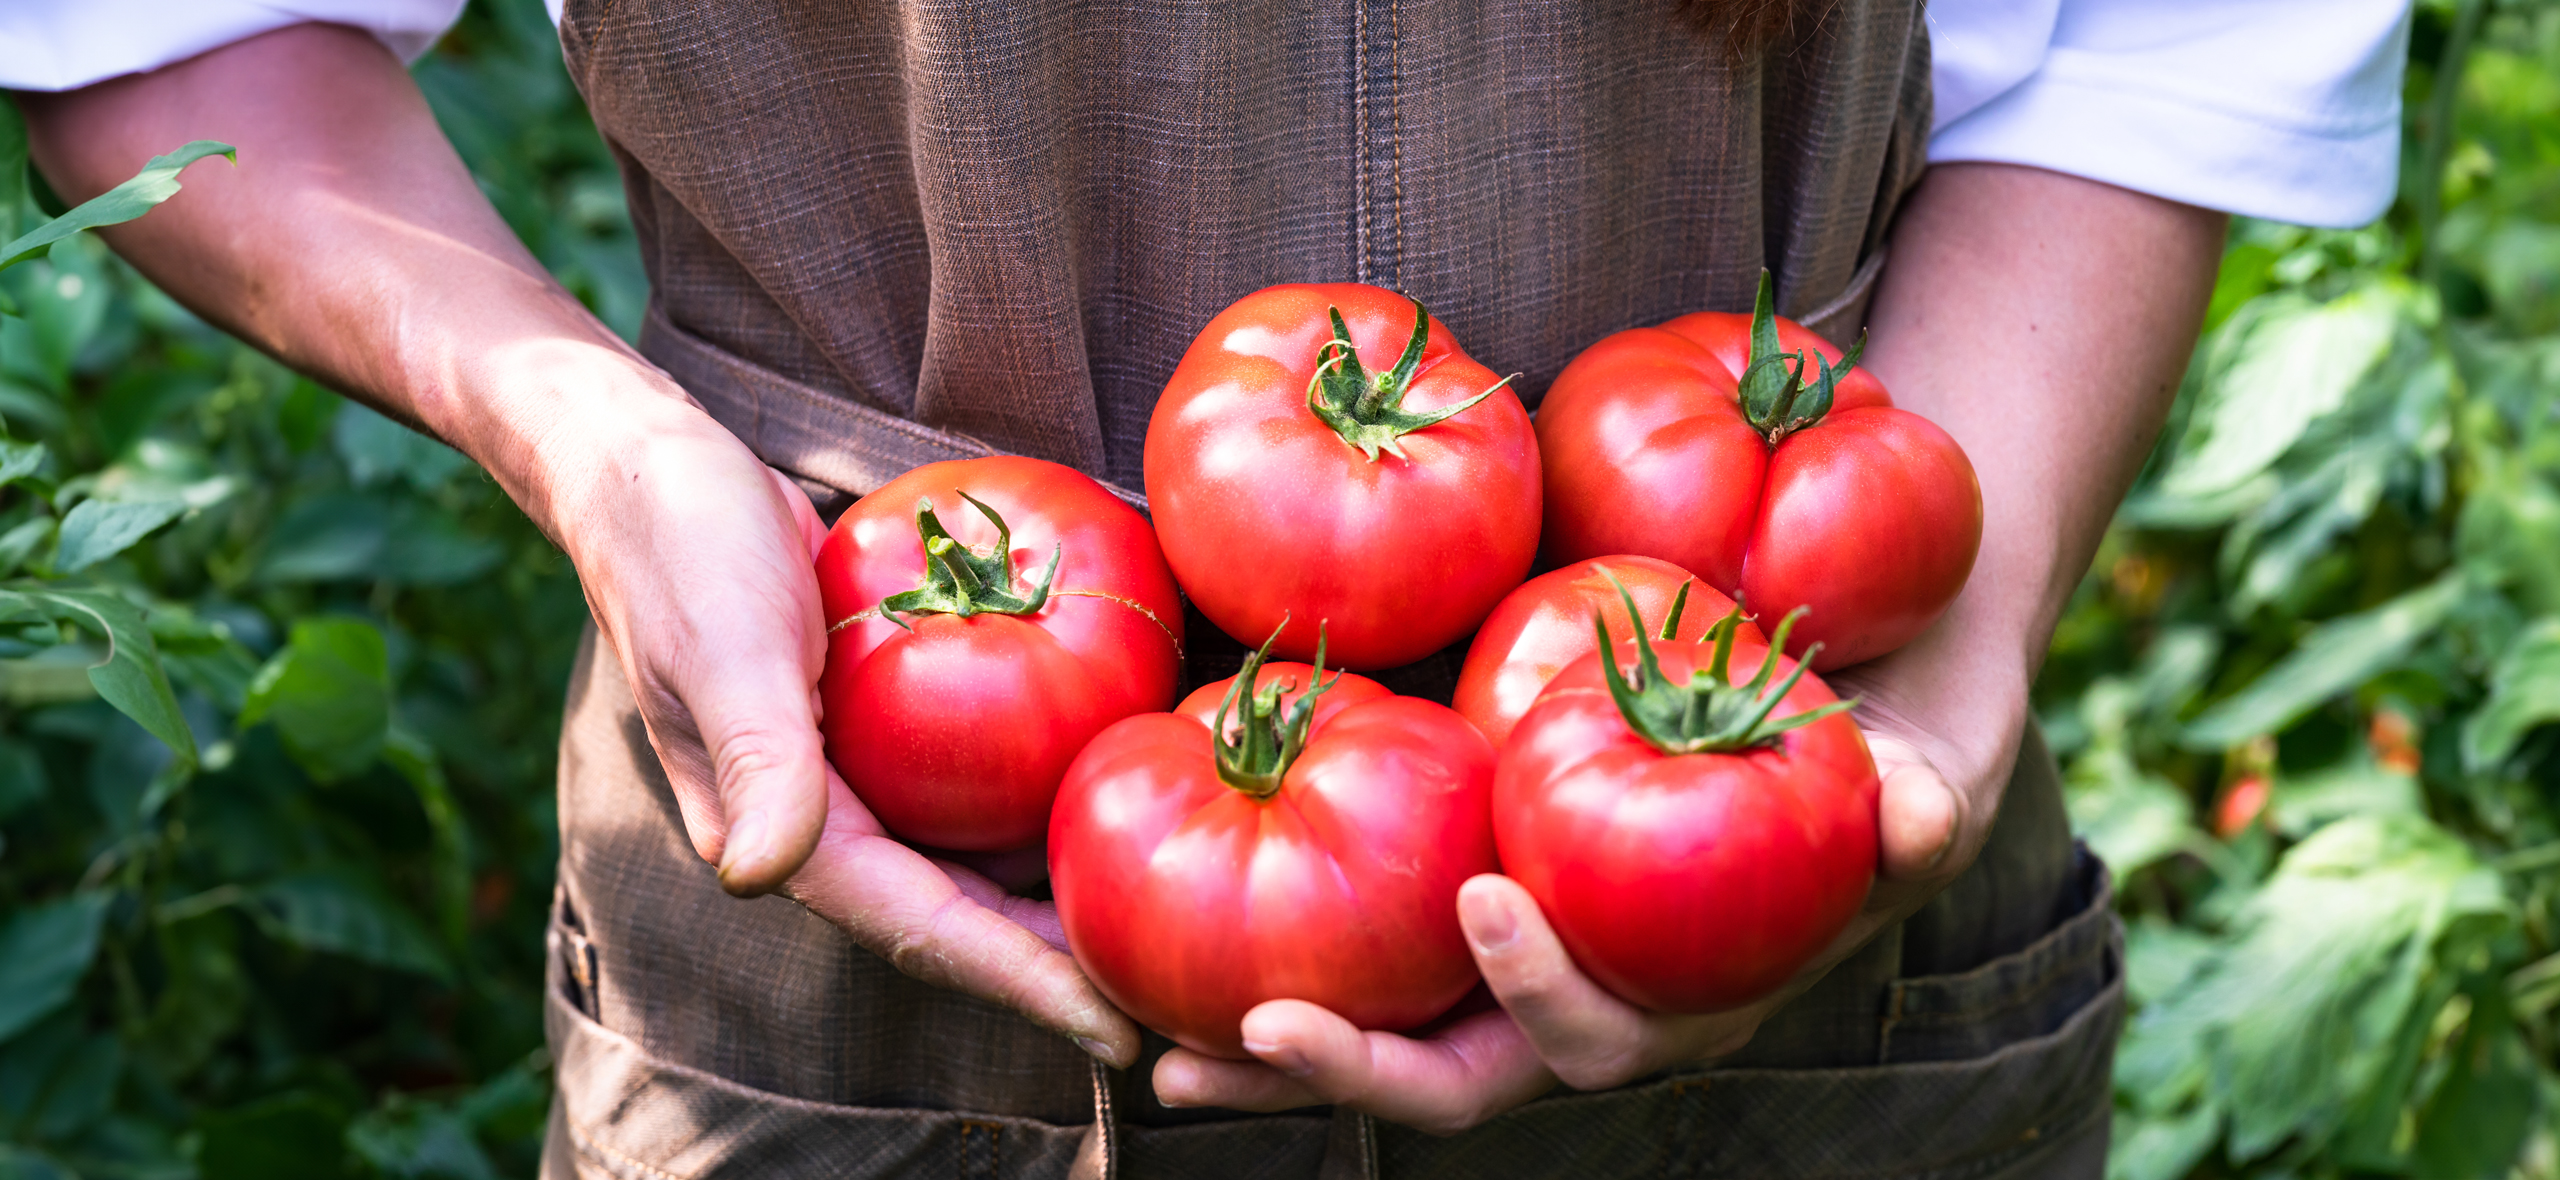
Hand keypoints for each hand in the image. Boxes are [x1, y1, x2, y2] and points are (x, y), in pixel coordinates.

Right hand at [546, 381, 1139, 1066]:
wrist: (652, 469)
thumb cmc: (681, 546)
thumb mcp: (722, 643)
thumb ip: (751, 754)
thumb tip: (765, 873)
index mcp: (787, 831)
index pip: (922, 929)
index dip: (1021, 985)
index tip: (1113, 1034)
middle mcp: (830, 822)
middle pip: (968, 913)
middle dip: (1064, 964)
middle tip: (1172, 998)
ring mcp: (861, 776)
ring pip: (980, 856)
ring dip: (1063, 890)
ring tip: (1165, 918)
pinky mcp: (889, 722)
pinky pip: (981, 779)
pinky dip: (1048, 793)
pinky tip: (1123, 788)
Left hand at [1150, 634, 2022, 1130]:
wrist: (1830, 724)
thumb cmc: (1878, 755)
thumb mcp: (1925, 769)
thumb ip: (1922, 802)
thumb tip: (1922, 812)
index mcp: (1680, 1000)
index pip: (1599, 1035)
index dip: (1545, 987)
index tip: (1486, 895)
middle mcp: (1579, 1008)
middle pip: (1454, 1078)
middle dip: (1353, 1071)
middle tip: (1247, 1031)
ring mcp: (1509, 969)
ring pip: (1382, 1037)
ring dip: (1272, 1054)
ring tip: (1154, 1041)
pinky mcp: (1458, 904)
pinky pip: (1361, 950)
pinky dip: (1271, 949)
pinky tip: (1163, 930)